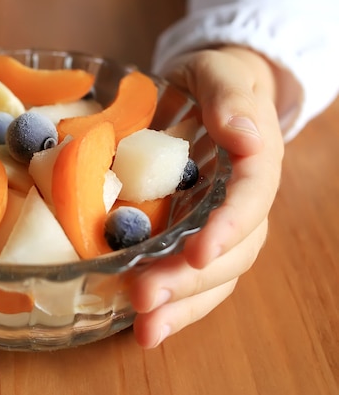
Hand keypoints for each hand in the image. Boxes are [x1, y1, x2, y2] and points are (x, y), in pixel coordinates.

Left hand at [130, 46, 284, 346]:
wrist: (205, 94)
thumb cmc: (213, 81)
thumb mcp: (220, 73)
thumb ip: (231, 97)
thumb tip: (245, 134)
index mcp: (256, 162)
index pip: (251, 199)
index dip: (228, 228)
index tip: (198, 252)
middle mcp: (241, 203)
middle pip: (231, 251)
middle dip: (190, 280)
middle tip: (145, 298)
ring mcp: (216, 225)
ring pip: (213, 276)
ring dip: (180, 306)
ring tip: (146, 329)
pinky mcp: (189, 236)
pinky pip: (188, 276)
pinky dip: (171, 303)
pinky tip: (145, 325)